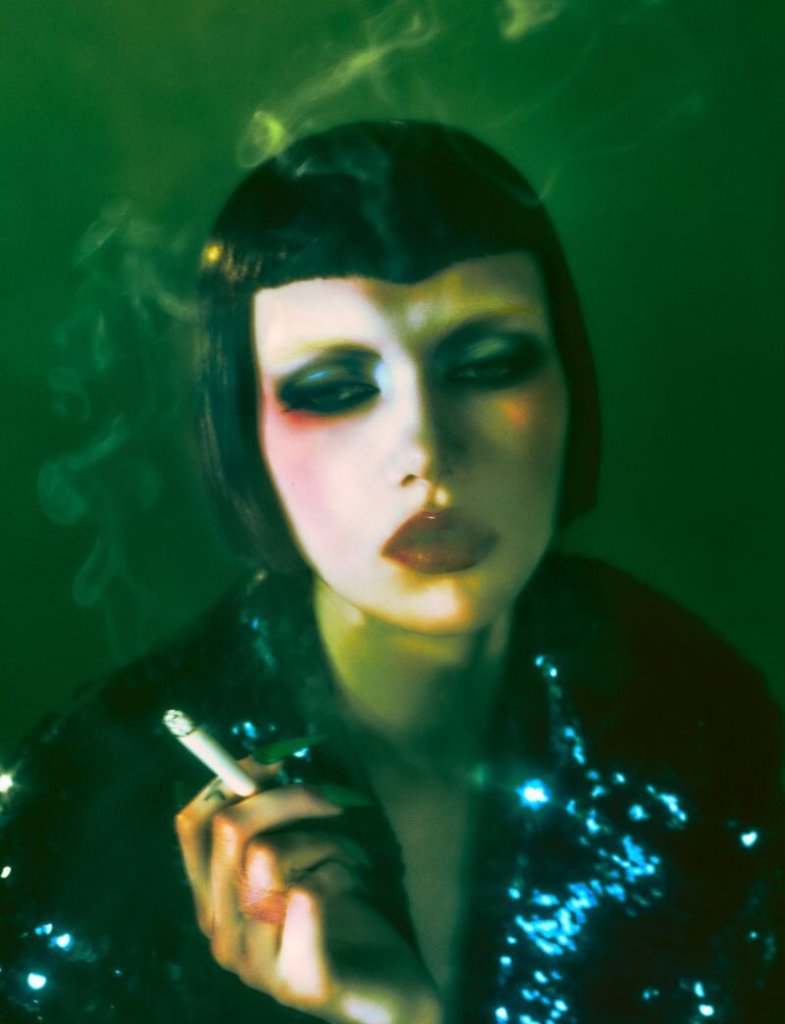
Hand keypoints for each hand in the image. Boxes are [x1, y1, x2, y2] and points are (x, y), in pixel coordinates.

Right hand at [174, 758, 442, 1023]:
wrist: (388, 994)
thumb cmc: (345, 915)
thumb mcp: (300, 862)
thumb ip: (272, 825)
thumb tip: (264, 763)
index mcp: (215, 902)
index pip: (192, 825)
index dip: (228, 778)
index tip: (273, 759)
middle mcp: (222, 935)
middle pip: (230, 830)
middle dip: (288, 797)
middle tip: (331, 797)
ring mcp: (255, 964)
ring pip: (270, 855)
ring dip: (322, 842)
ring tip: (348, 860)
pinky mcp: (300, 980)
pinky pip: (306, 897)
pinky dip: (338, 873)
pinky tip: (353, 888)